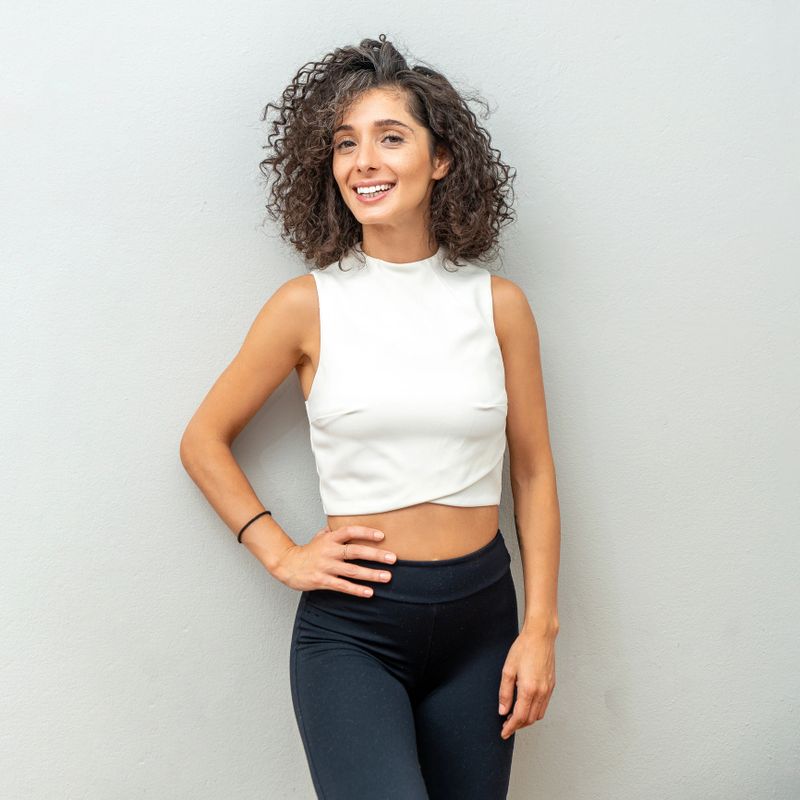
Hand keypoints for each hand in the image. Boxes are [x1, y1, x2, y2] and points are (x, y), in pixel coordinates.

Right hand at [272, 524, 396, 596]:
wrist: (287, 565)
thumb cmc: (307, 551)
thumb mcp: (319, 537)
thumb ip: (334, 531)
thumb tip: (346, 522)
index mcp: (330, 539)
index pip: (350, 531)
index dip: (366, 532)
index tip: (382, 535)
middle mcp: (329, 551)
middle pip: (355, 551)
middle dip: (376, 555)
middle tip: (393, 558)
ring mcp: (326, 566)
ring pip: (352, 571)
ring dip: (371, 574)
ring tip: (388, 576)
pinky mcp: (322, 581)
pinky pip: (343, 586)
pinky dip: (357, 590)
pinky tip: (370, 593)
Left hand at [498, 627, 556, 738]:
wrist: (540, 636)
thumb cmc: (523, 649)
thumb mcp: (508, 669)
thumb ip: (505, 692)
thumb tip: (502, 710)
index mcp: (528, 689)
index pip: (520, 717)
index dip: (511, 727)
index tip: (503, 733)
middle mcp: (541, 692)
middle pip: (530, 719)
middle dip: (518, 725)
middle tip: (506, 725)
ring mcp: (548, 689)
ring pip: (538, 714)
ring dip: (527, 720)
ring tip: (514, 717)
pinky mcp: (552, 685)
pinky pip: (544, 705)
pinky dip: (535, 711)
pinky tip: (526, 706)